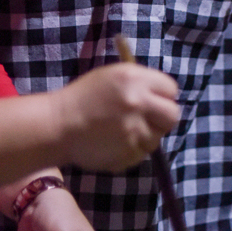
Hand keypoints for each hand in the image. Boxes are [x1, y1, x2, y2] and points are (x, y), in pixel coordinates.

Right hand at [57, 63, 180, 170]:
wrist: (58, 125)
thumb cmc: (83, 97)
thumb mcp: (112, 76)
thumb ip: (140, 83)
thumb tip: (163, 96)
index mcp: (135, 79)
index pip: (171, 89)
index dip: (163, 96)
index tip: (155, 102)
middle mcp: (138, 103)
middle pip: (173, 115)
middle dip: (162, 118)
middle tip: (148, 120)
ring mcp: (135, 130)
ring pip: (158, 137)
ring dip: (146, 136)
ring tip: (125, 132)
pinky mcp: (128, 152)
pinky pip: (142, 153)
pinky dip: (133, 150)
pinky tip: (115, 143)